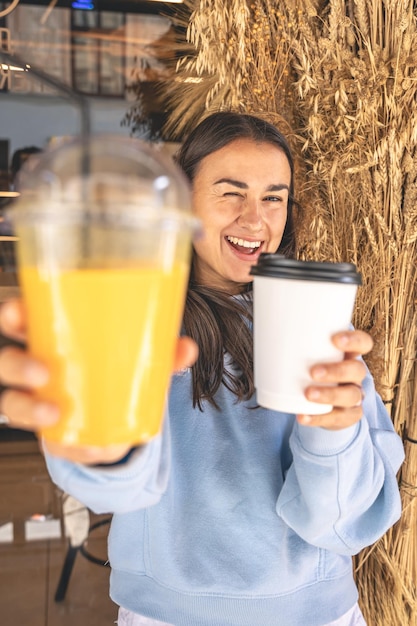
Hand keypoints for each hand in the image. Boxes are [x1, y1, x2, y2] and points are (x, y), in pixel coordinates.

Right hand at [0, 299, 197, 462]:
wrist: (112, 413)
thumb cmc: (114, 372)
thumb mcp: (134, 358)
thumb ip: (159, 353)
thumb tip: (187, 348)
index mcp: (50, 336)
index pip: (19, 319)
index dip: (13, 315)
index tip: (19, 313)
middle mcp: (34, 366)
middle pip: (6, 360)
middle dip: (17, 364)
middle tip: (43, 370)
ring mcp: (35, 400)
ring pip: (12, 402)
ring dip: (28, 407)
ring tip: (54, 412)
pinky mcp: (47, 431)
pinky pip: (42, 440)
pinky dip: (64, 447)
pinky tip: (87, 448)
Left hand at [297, 330, 372, 430]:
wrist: (322, 402)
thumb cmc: (310, 368)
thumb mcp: (307, 353)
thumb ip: (293, 337)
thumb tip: (262, 317)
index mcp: (348, 354)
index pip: (363, 343)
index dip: (354, 340)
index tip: (335, 339)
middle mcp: (355, 375)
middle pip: (357, 370)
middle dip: (337, 370)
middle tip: (313, 371)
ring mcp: (353, 396)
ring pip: (351, 396)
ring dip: (329, 395)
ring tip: (307, 394)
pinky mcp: (346, 416)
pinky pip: (337, 418)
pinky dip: (319, 418)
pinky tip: (303, 417)